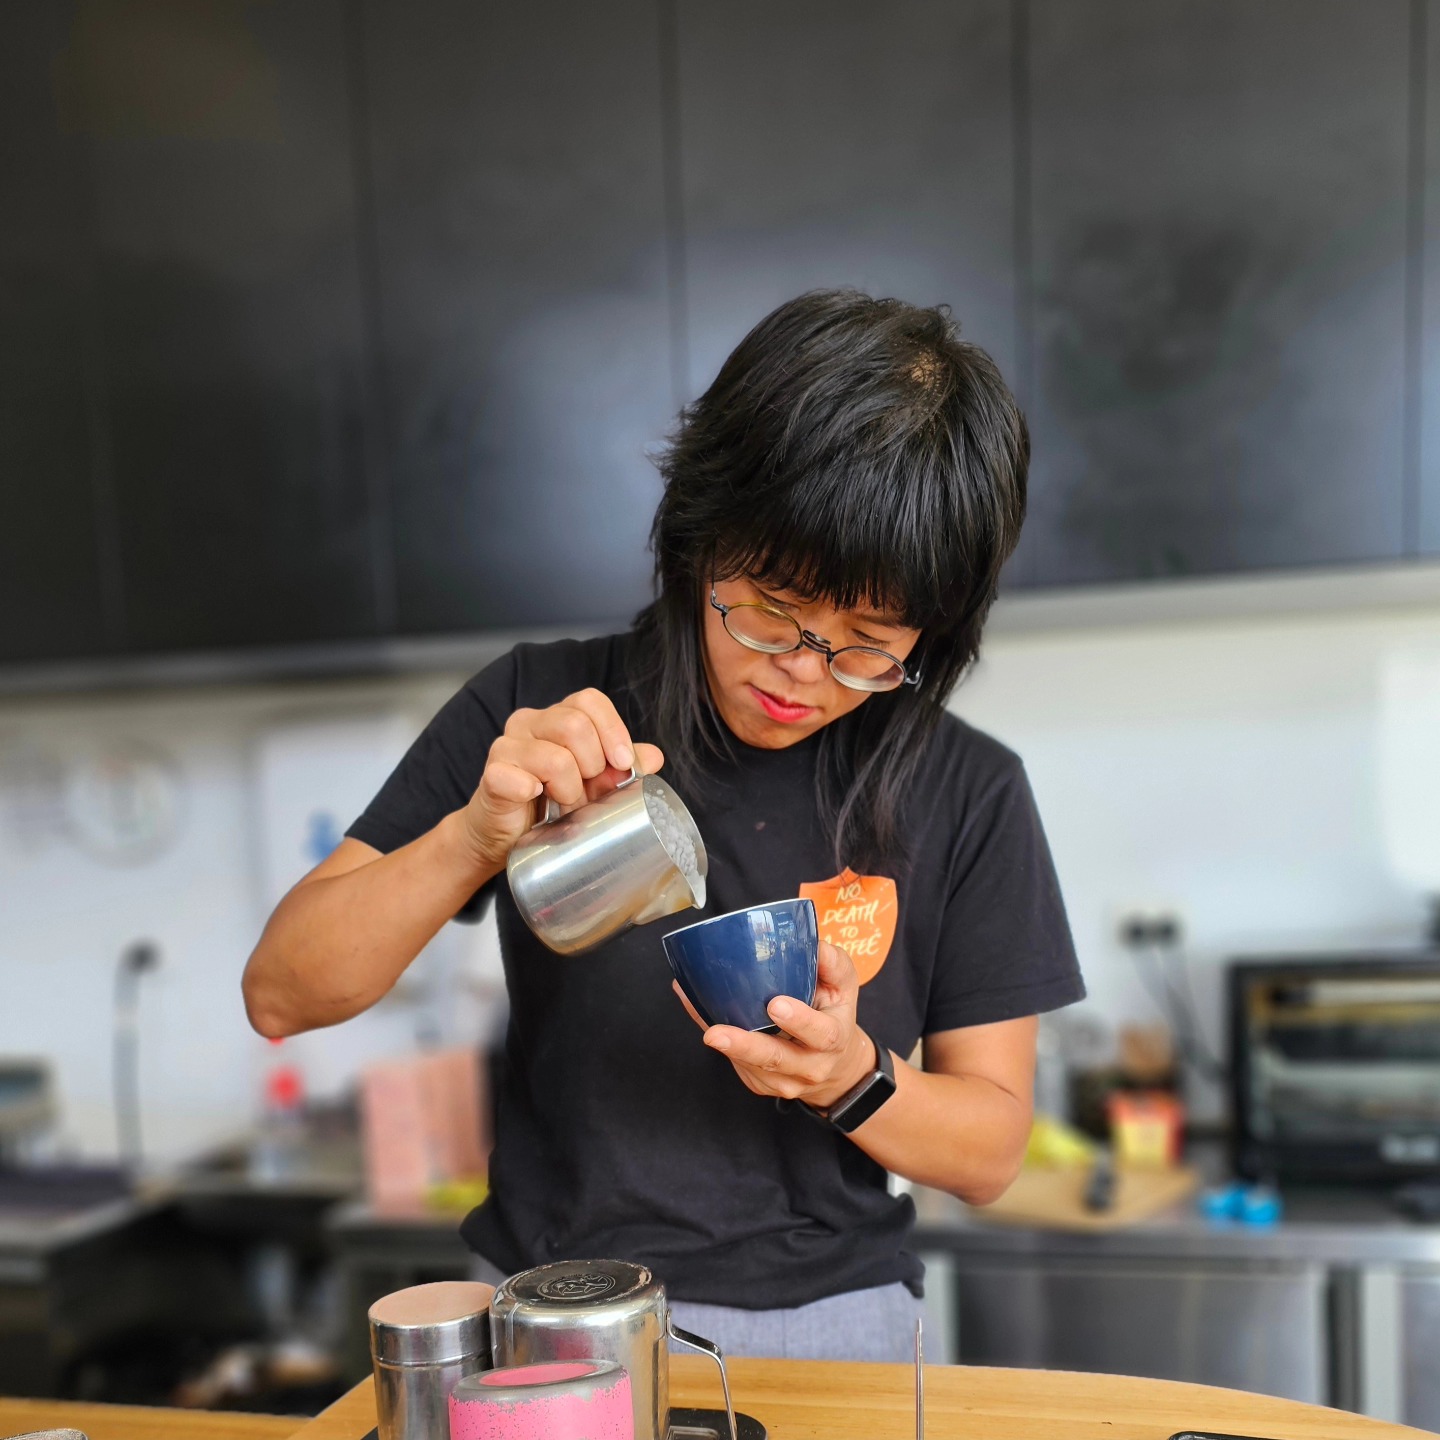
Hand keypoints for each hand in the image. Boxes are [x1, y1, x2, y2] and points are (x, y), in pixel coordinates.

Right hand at [462, 688, 663, 871]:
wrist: (508, 837)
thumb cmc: (550, 804)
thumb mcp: (594, 784)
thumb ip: (620, 768)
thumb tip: (654, 757)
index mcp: (556, 717)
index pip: (589, 701)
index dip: (612, 730)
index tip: (623, 763)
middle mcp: (528, 722)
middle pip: (575, 725)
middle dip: (592, 766)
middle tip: (585, 790)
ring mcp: (506, 747)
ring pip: (556, 758)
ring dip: (569, 790)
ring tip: (561, 803)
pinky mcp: (493, 775)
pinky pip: (520, 780)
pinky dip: (535, 795)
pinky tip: (534, 801)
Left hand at [673, 941, 876, 1110]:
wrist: (836, 1067)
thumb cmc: (834, 1015)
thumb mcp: (844, 988)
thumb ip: (832, 964)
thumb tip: (815, 943)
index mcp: (834, 1039)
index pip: (821, 1034)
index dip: (799, 1021)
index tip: (775, 1005)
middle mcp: (810, 1066)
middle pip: (776, 1060)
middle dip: (745, 1047)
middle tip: (716, 1034)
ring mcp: (784, 1081)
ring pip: (751, 1066)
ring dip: (725, 1048)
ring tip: (706, 1031)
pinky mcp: (761, 1083)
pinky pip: (736, 1065)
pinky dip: (718, 1044)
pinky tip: (702, 1021)